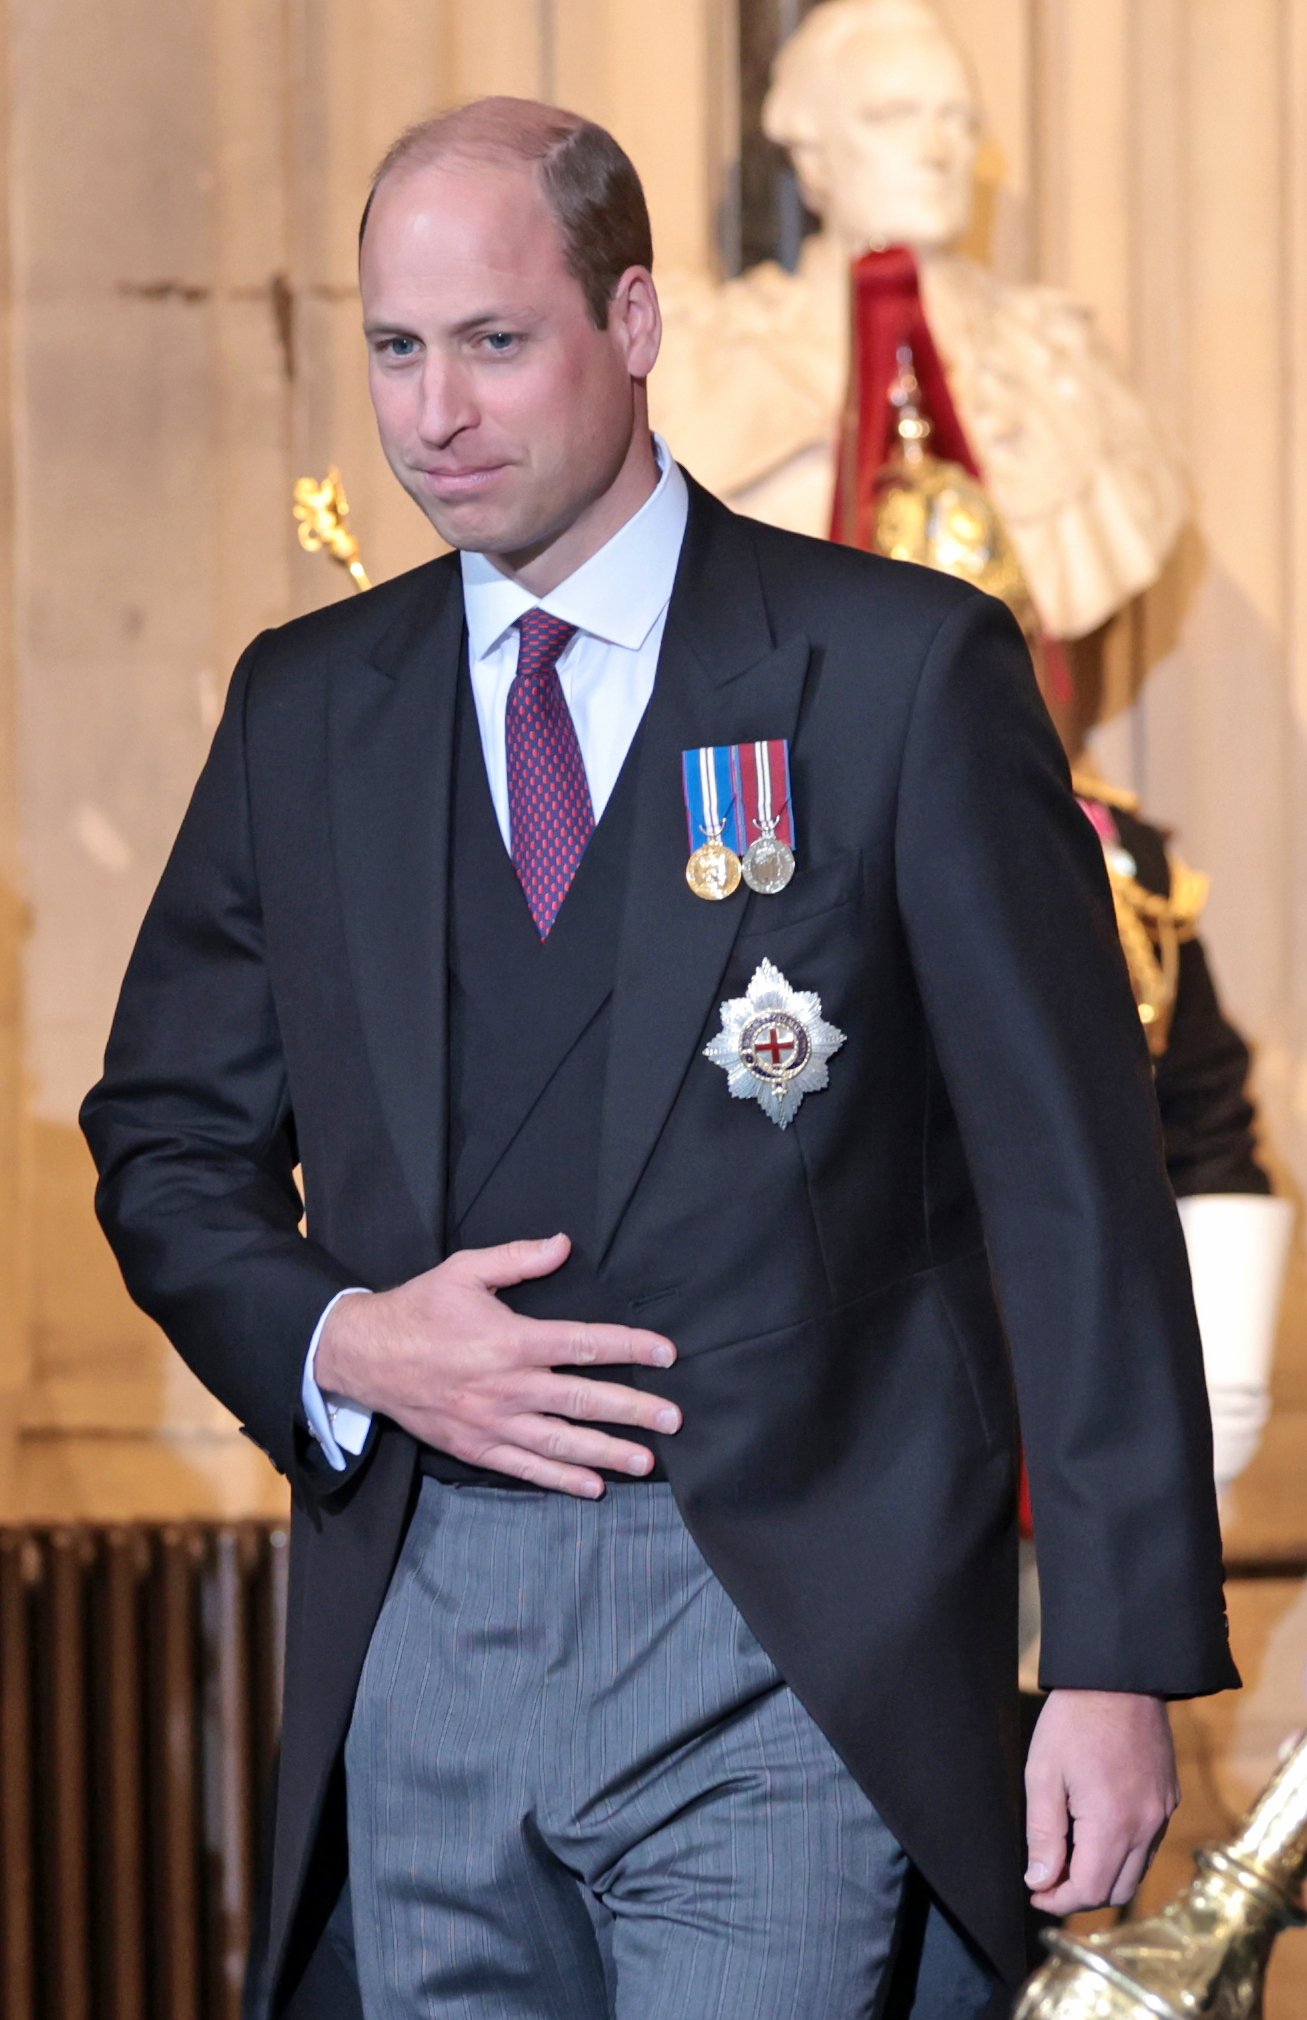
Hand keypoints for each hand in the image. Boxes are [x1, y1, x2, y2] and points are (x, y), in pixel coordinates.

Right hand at [316, 1233, 679, 1496]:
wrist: (364, 1356)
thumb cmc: (418, 1308)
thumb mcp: (464, 1270)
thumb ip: (517, 1258)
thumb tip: (563, 1244)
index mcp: (511, 1340)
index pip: (585, 1344)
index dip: (630, 1347)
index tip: (667, 1354)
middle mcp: (508, 1386)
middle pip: (584, 1400)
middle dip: (634, 1410)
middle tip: (674, 1420)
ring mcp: (492, 1423)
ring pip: (561, 1442)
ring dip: (607, 1453)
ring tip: (647, 1462)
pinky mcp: (475, 1447)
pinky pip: (526, 1468)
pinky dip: (561, 1478)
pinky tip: (594, 1486)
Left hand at [1025, 1689, 1178, 1913]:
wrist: (1120, 1676)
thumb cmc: (1074, 1720)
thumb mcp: (1043, 1773)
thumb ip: (1043, 1834)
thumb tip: (1040, 1881)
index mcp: (1114, 1824)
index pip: (1089, 1890)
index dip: (1058, 1901)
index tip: (1034, 1893)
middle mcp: (1147, 1826)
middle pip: (1117, 1891)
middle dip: (1080, 1894)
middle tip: (1047, 1877)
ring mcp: (1163, 1813)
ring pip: (1136, 1871)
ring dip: (1103, 1875)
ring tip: (1068, 1855)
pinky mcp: (1169, 1798)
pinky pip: (1149, 1845)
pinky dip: (1124, 1852)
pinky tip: (1095, 1830)